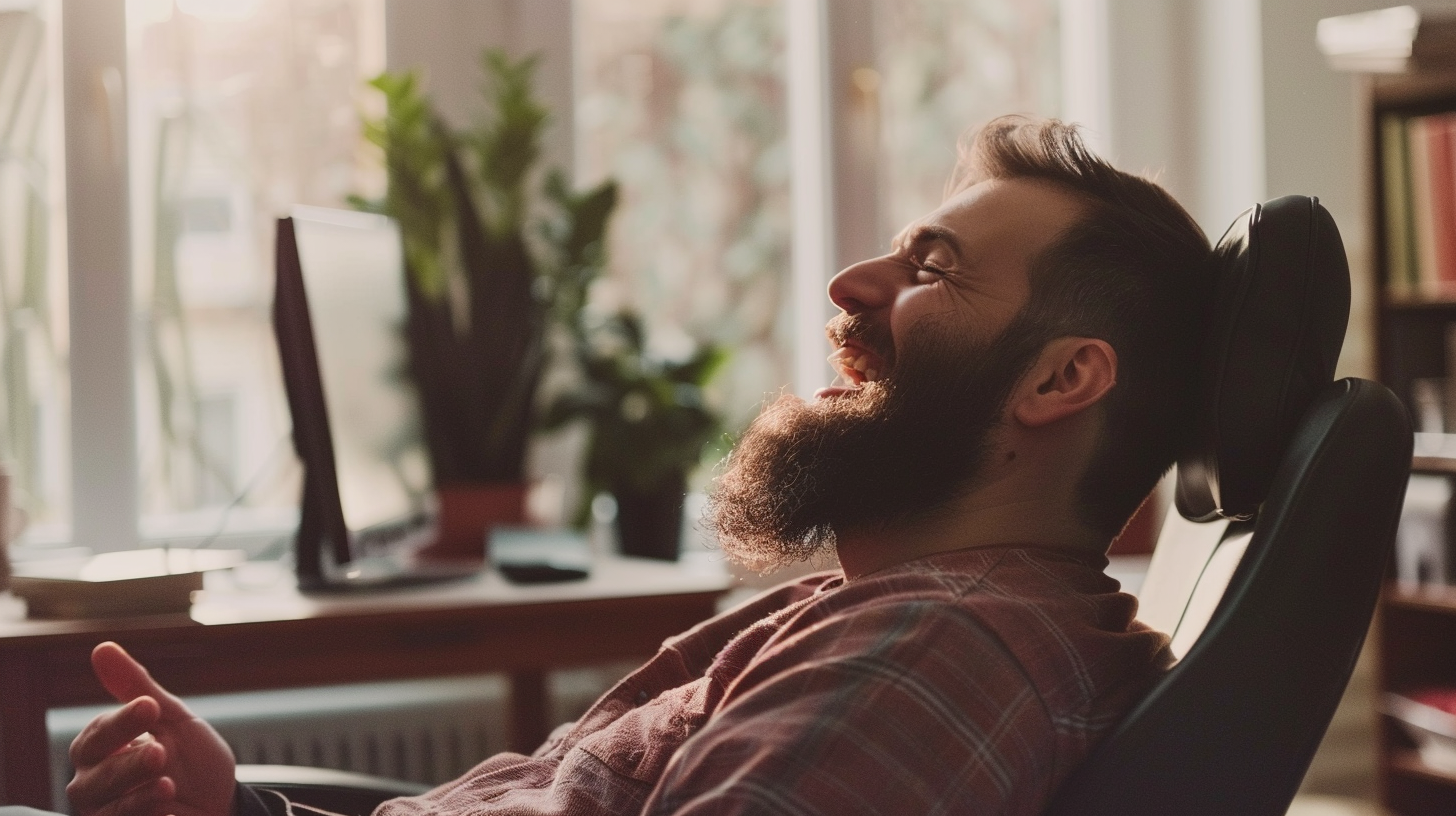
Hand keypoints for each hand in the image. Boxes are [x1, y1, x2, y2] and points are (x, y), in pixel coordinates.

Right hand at [67, 642, 236, 815]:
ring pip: (104, 805)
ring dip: (137, 792)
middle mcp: (95, 782)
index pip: (97, 733)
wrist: (224, 805)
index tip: (150, 706)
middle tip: (160, 751)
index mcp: (103, 749)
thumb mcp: (173, 720)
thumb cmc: (194, 762)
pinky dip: (146, 814)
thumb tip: (102, 648)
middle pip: (93, 773)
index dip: (122, 721)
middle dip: (127, 763)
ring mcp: (106, 811)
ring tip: (168, 783)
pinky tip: (169, 807)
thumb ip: (137, 687)